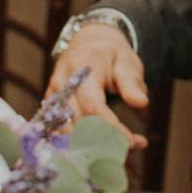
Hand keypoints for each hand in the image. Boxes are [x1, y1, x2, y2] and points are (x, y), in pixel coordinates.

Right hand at [44, 22, 148, 150]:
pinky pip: (59, 130)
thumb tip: (141, 103)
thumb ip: (132, 84)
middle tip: (128, 148)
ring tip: (116, 149)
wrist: (89, 43)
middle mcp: (62, 83)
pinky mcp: (50, 106)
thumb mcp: (127, 63)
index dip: (111, 128)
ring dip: (90, 146)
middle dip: (103, 141)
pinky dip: (77, 143)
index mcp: (83, 68)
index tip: (131, 142)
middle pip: (77, 122)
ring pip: (65, 131)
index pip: (93, 107)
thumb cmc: (112, 55)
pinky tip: (97, 148)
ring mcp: (53, 95)